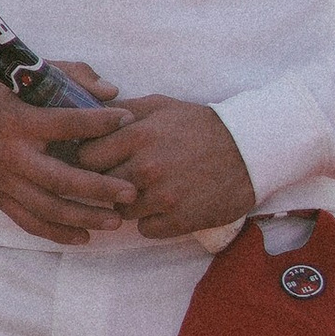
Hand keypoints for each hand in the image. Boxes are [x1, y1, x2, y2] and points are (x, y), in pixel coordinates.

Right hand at [0, 65, 139, 245]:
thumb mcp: (29, 76)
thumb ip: (73, 77)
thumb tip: (111, 91)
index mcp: (20, 121)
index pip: (68, 123)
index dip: (101, 122)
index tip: (128, 120)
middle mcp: (12, 155)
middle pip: (63, 179)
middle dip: (100, 188)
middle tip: (131, 192)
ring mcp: (4, 181)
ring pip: (49, 208)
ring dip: (85, 217)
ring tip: (116, 220)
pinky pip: (30, 222)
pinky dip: (57, 233)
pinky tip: (84, 236)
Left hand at [68, 93, 253, 240]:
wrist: (249, 151)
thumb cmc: (200, 125)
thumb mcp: (160, 106)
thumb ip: (121, 110)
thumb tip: (86, 114)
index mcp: (137, 135)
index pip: (85, 157)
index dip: (90, 159)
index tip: (101, 160)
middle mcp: (146, 168)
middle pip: (99, 187)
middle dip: (106, 183)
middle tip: (123, 177)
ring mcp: (163, 197)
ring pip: (121, 212)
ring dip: (129, 204)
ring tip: (147, 192)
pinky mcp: (179, 221)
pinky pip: (146, 229)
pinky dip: (152, 221)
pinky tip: (164, 207)